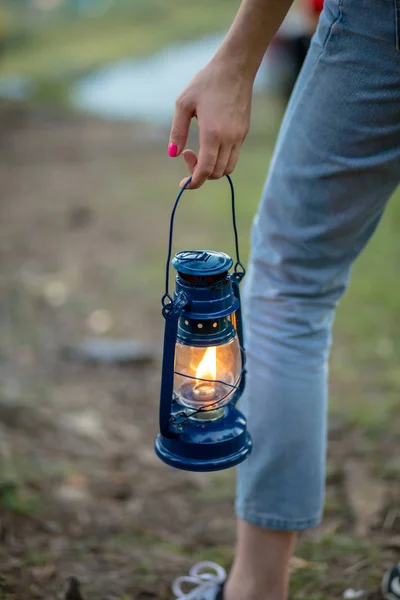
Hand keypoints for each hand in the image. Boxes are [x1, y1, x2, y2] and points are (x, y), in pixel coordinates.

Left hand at [168, 56, 252, 188]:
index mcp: (212, 133)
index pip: (206, 170)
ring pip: (227, 168)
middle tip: (187, 154)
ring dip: (212, 169)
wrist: (235, 67)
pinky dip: (221, 160)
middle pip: (216, 173)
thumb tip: (173, 153)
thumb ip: (177, 131)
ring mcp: (239, 137)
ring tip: (199, 151)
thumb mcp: (183, 103)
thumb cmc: (206, 82)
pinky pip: (233, 156)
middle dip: (200, 172)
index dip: (194, 182)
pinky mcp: (244, 132)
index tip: (183, 184)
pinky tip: (210, 144)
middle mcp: (228, 139)